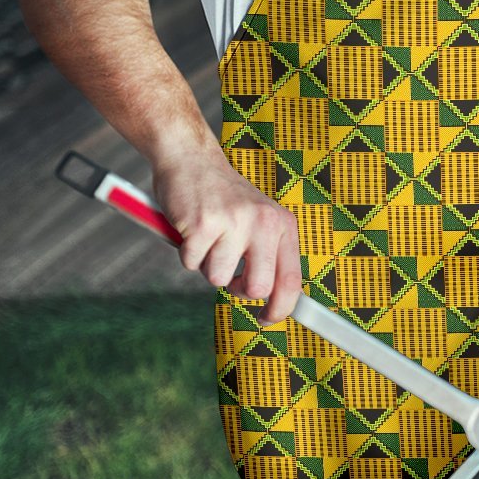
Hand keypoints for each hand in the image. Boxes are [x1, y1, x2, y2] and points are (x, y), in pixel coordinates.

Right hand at [153, 148, 301, 324]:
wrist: (191, 159)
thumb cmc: (224, 198)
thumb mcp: (259, 221)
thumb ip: (269, 255)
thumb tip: (275, 301)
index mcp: (282, 225)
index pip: (292, 280)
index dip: (282, 309)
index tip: (267, 319)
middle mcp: (264, 222)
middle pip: (258, 288)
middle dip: (238, 290)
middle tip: (228, 273)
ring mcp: (234, 222)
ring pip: (218, 279)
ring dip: (207, 265)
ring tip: (208, 237)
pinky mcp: (203, 224)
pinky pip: (191, 263)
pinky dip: (186, 252)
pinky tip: (192, 229)